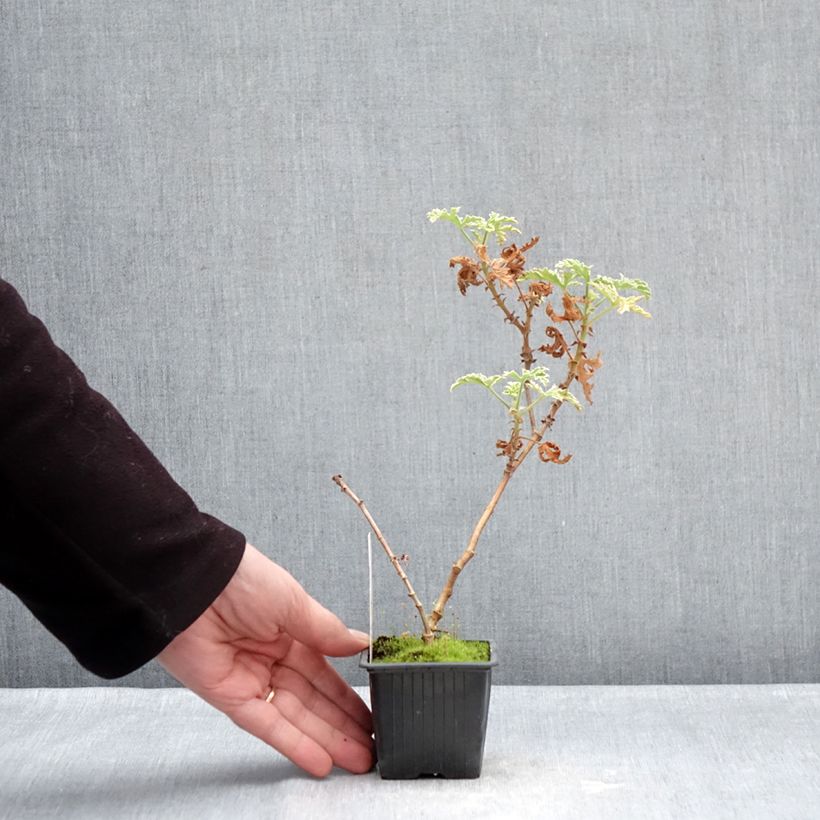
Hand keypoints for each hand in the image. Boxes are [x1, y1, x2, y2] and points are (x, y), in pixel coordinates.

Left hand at [157, 543, 373, 776]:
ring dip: (326, 740)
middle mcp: (271, 659)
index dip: (346, 695)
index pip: (324, 672)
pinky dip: (293, 743)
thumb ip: (326, 630)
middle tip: (372, 746)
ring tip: (357, 760)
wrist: (192, 584)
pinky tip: (320, 760)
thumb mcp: (294, 602)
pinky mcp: (229, 697)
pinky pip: (266, 725)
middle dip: (342, 725)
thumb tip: (360, 644)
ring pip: (295, 717)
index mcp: (289, 632)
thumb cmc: (241, 580)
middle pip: (313, 700)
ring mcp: (251, 680)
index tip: (371, 713)